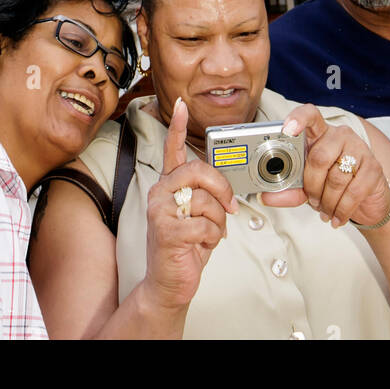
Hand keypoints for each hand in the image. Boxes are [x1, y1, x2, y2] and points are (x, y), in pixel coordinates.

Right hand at [143, 97, 238, 312]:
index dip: (178, 125)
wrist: (168, 284)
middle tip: (229, 207)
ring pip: (205, 200)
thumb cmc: (185, 248)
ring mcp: (160, 210)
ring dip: (218, 222)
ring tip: (209, 235)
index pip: (173, 149)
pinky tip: (201, 246)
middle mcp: (160, 192)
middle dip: (221, 188)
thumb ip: (204, 196)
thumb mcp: (197, 216)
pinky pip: (204, 224)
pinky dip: (212, 238)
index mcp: (169, 185)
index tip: (182, 104)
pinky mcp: (166, 230)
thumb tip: (225, 188)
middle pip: (198, 170)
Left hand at [260, 105, 389, 228]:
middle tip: (312, 200)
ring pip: (336, 177)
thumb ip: (288, 190)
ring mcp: (359, 149)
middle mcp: (341, 135)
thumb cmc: (334, 187)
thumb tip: (265, 197)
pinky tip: (337, 217)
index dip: (298, 119)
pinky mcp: (374, 167)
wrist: (367, 202)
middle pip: (319, 156)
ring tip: (325, 210)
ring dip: (327, 201)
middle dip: (312, 186)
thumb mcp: (308, 187)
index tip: (287, 129)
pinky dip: (342, 210)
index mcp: (321, 134)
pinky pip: (354, 191)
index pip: (310, 115)